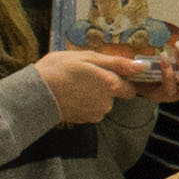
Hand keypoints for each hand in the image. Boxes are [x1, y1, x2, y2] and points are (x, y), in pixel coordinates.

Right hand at [32, 46, 146, 124]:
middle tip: (85, 74)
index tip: (109, 73)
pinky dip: (83, 102)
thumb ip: (117, 63)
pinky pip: (89, 109)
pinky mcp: (83, 120)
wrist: (36, 92)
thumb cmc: (60, 69)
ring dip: (93, 94)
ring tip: (74, 83)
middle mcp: (107, 103)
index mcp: (111, 86)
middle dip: (104, 86)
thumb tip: (142, 66)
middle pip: (114, 95)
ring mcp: (94, 114)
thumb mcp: (89, 58)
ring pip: (101, 102)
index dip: (122, 80)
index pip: (130, 88)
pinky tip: (70, 93)